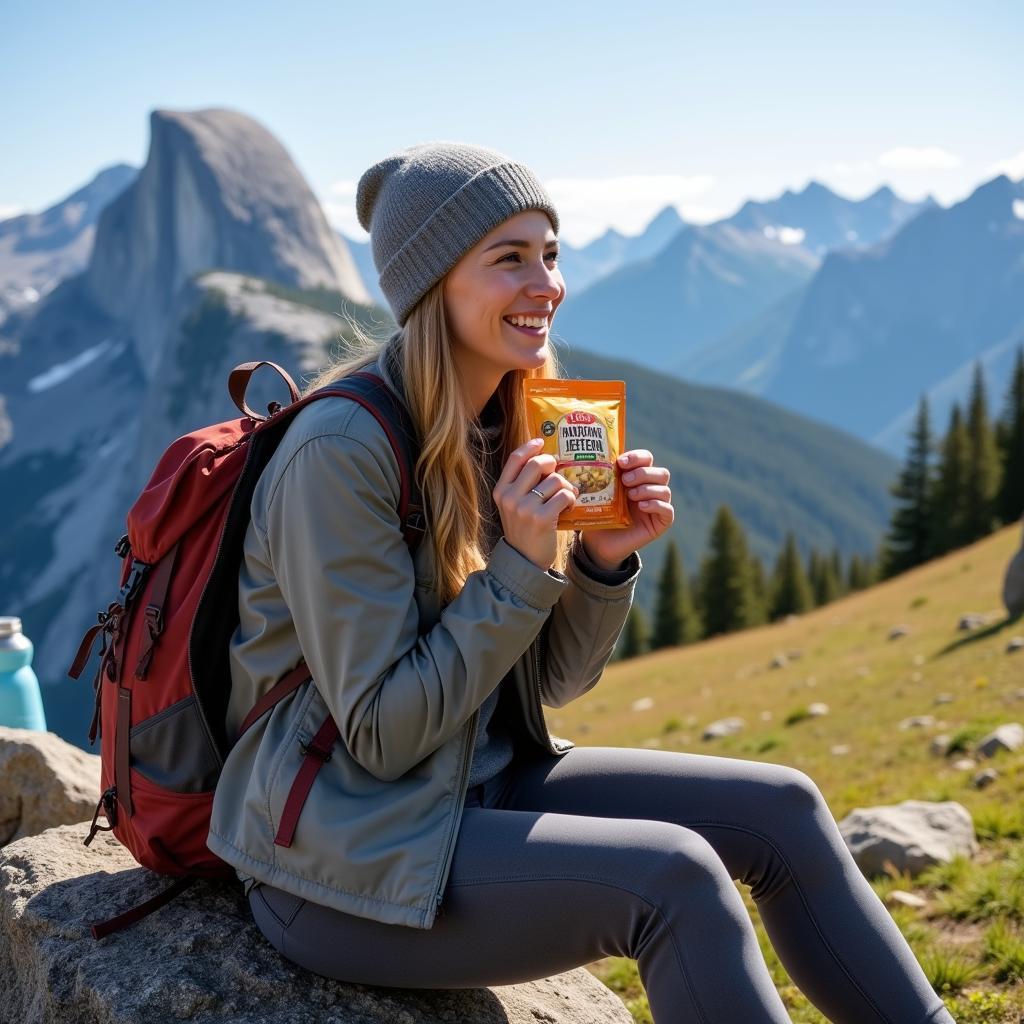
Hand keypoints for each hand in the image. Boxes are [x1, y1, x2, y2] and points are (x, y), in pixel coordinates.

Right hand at [494, 438, 578, 571]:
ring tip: (567, 495)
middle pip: (537, 464)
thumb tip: (544, 459)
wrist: (524, 561)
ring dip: (566, 485)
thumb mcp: (513, 506)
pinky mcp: (541, 518)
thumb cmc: (524, 530)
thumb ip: (522, 485)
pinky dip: (571, 498)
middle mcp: (510, 497)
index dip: (530, 447)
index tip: (541, 441)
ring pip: (554, 480)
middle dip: (553, 465)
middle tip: (559, 473)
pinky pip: (564, 495)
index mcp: (501, 491)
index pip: (515, 459)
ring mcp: (524, 508)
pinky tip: (569, 506)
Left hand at [580, 449, 673, 568]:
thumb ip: (601, 476)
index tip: (620, 462)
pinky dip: (655, 505)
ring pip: (664, 490)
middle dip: (642, 473)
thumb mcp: (599, 493)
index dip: (637, 457)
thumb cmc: (599, 514)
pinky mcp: (660, 523)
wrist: (598, 542)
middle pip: (661, 473)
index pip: (647, 458)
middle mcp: (651, 489)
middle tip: (624, 480)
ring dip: (647, 489)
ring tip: (629, 495)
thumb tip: (589, 457)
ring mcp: (658, 506)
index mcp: (638, 477)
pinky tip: (641, 506)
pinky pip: (667, 510)